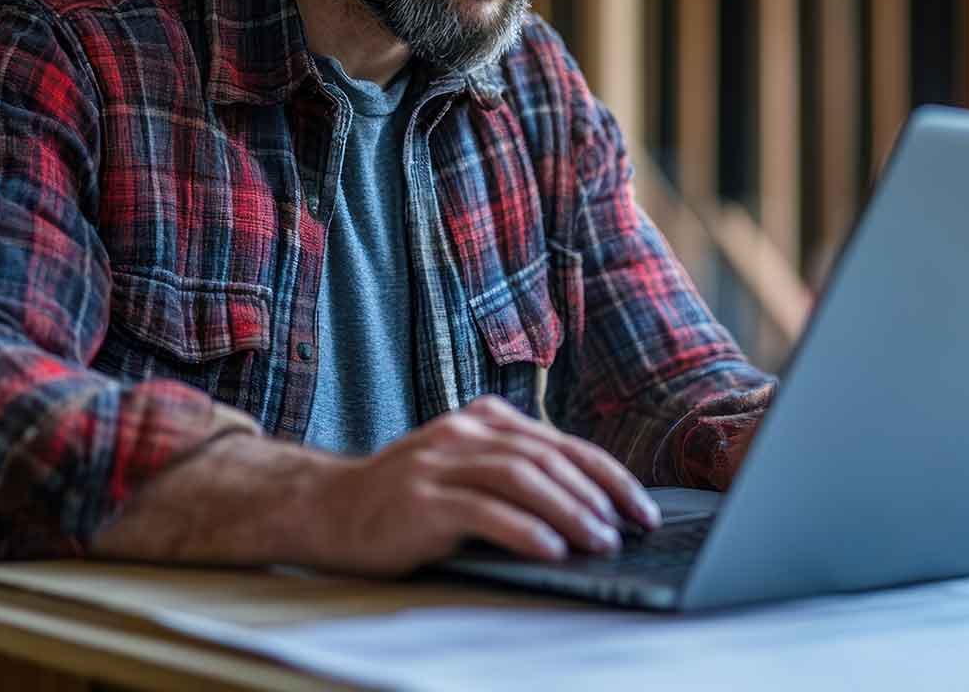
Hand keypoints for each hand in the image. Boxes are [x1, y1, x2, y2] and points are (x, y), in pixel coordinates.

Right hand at [307, 396, 661, 574]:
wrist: (327, 510)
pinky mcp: (420, 499)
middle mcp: (463, 432)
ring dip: (570, 511)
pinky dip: (525, 530)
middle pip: (548, 457)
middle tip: (630, 529)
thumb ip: (513, 474)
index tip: (641, 508)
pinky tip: (553, 549)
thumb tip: (591, 509)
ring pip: (522, 478)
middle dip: (598, 494)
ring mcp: (439, 462)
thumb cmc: (405, 501)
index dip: (607, 474)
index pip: (560, 443)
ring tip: (601, 540)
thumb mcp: (463, 472)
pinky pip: (484, 511)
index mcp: (482, 420)